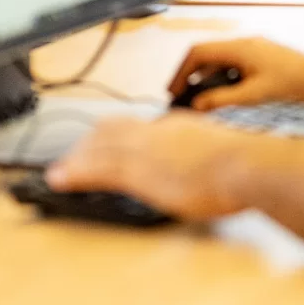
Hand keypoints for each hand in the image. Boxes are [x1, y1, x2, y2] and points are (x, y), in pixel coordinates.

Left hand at [47, 114, 265, 220]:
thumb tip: (202, 164)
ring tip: (58, 171)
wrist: (245, 164)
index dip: (112, 133)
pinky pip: (95, 169)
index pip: (134, 125)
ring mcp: (143, 150)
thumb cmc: (245, 163)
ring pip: (97, 149)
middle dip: (88, 144)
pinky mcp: (137, 171)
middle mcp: (153, 132)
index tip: (101, 141)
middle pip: (109, 132)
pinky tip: (59, 179)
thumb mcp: (221, 150)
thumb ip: (203, 153)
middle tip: (72, 158)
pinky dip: (73, 173)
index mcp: (175, 126)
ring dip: (75, 160)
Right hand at [167, 38, 303, 110]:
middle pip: (207, 56)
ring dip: (208, 80)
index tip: (173, 89)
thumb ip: (222, 101)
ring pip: (221, 63)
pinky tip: (226, 101)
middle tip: (182, 96)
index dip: (181, 71)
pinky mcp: (264, 62)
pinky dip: (224, 82)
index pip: (198, 53)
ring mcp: (255, 52)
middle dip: (192, 76)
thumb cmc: (297, 85)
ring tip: (201, 102)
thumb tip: (198, 105)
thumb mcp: (254, 96)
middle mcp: (246, 45)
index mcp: (240, 48)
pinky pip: (235, 68)